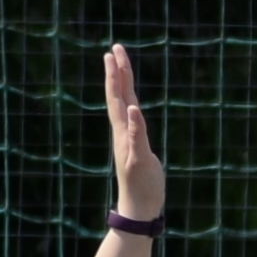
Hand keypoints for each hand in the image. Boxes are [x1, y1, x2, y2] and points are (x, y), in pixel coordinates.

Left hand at [100, 42, 163, 234]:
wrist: (138, 207)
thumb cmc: (142, 186)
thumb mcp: (141, 160)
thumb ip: (137, 134)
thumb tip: (134, 109)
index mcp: (122, 131)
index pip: (117, 96)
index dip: (116, 75)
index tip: (113, 53)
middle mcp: (121, 130)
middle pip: (118, 95)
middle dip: (117, 71)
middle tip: (116, 49)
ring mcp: (127, 137)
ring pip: (123, 104)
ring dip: (122, 84)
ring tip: (121, 67)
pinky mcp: (135, 144)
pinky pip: (131, 116)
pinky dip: (131, 101)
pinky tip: (132, 99)